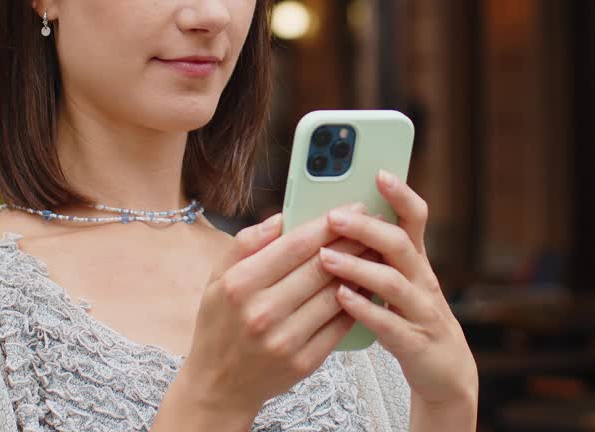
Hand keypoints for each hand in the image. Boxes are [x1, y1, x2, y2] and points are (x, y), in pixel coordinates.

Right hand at [177, 204, 369, 417]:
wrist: (219, 385)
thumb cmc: (219, 325)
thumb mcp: (217, 278)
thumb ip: (246, 243)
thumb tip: (281, 217)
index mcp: (241, 283)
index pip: (295, 244)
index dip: (328, 223)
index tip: (351, 208)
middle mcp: (263, 311)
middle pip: (321, 266)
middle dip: (354, 240)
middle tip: (375, 224)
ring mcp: (286, 339)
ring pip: (337, 294)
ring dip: (362, 269)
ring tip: (377, 251)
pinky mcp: (305, 362)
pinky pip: (340, 324)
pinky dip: (357, 302)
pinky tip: (366, 286)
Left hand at [319, 171, 477, 409]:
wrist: (445, 372)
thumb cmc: (411, 320)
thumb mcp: (400, 280)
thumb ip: (375, 253)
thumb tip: (339, 219)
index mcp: (416, 261)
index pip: (414, 218)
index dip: (400, 194)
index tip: (379, 173)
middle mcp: (422, 280)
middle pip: (399, 244)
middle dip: (366, 227)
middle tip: (334, 216)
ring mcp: (421, 311)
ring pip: (393, 282)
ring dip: (358, 267)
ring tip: (326, 257)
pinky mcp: (415, 343)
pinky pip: (389, 323)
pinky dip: (364, 309)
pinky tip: (340, 298)